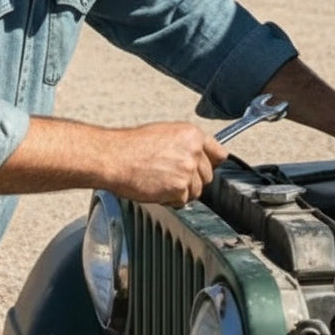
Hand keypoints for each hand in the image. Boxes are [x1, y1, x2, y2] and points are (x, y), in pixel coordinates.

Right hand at [104, 122, 227, 206]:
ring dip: (181, 191)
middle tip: (172, 176)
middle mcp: (194, 152)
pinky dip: (170, 200)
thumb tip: (199, 155)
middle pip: (208, 176)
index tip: (207, 168)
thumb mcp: (166, 133)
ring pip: (196, 191)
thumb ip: (187, 144)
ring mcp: (188, 171)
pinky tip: (156, 189)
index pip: (219, 154)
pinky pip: (182, 201)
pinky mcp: (179, 189)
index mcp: (192, 135)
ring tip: (161, 181)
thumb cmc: (133, 146)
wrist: (115, 158)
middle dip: (193, 179)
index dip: (210, 163)